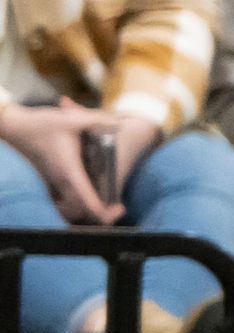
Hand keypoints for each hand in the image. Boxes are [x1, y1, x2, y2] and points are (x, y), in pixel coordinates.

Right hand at [0, 103, 128, 223]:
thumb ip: (97, 120)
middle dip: (101, 213)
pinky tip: (93, 193)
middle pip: (81, 209)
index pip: (87, 199)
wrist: (16, 128)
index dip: (103, 210)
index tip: (119, 208)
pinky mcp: (52, 179)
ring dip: (90, 208)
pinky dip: (80, 201)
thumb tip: (118, 124)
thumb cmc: (41, 125)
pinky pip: (66, 198)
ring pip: (72, 206)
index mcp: (69, 170)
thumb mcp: (71, 120)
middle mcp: (61, 180)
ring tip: (110, 206)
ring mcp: (55, 181)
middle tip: (118, 209)